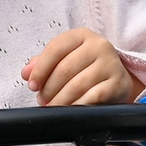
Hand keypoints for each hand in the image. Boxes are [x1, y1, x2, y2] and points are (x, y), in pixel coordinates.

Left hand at [23, 29, 138, 107]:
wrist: (117, 78)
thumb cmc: (86, 67)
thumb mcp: (67, 58)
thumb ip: (44, 63)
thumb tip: (26, 73)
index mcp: (82, 35)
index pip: (55, 48)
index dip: (40, 69)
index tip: (32, 84)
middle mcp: (99, 46)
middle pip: (65, 68)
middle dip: (49, 88)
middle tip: (42, 100)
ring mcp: (111, 64)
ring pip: (77, 85)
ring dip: (60, 100)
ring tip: (52, 106)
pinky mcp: (118, 83)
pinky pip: (93, 97)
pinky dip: (77, 105)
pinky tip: (70, 110)